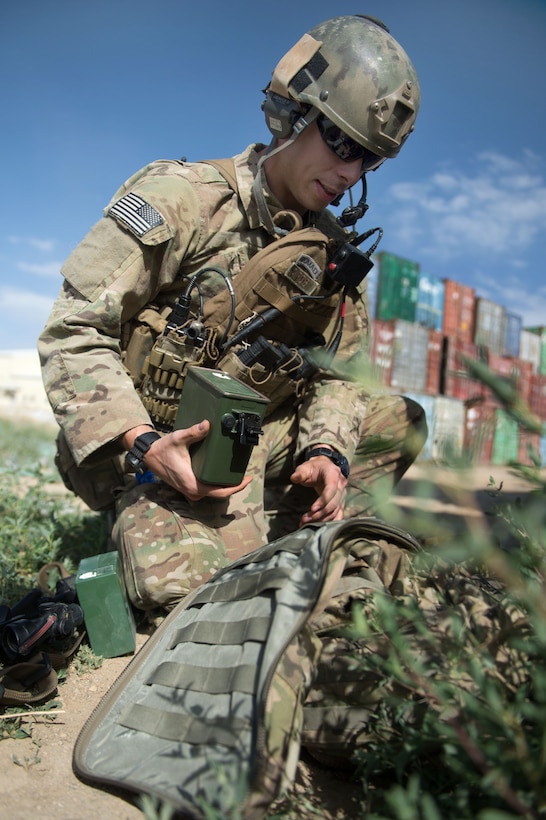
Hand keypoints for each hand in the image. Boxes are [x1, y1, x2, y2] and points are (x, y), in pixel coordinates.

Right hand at [134, 420, 251, 499]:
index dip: (236, 487)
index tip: (248, 479)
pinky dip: (217, 484)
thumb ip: (193, 432)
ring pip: (213, 492)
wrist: (150, 455)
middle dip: (234, 486)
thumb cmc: (164, 448)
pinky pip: (207, 490)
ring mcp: (190, 491)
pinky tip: (224, 475)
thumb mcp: (179, 438)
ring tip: (238, 474)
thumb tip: (207, 424)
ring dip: (226, 485)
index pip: (220, 492)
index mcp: (193, 484)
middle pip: (219, 494)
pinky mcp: (189, 488)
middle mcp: (192, 491)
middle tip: (246, 474)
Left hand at [290, 454, 346, 525]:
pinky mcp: (340, 503)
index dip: (323, 500)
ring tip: (306, 523)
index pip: (332, 489)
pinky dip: (328, 522)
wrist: (324, 468)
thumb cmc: (314, 468)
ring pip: (336, 511)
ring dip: (322, 519)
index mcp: (333, 474)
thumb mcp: (305, 467)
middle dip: (320, 513)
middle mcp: (341, 485)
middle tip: (305, 520)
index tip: (312, 509)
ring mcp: (342, 495)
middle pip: (334, 503)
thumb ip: (300, 473)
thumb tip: (294, 478)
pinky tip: (317, 526)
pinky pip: (338, 514)